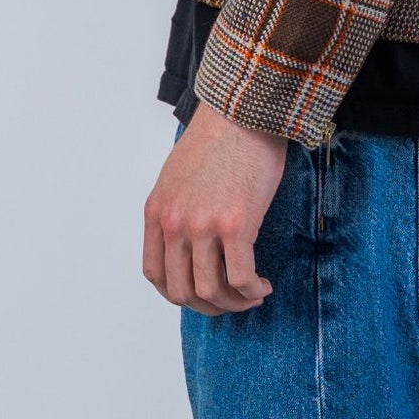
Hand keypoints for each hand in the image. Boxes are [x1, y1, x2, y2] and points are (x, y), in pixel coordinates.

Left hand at [143, 100, 287, 314]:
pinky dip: (251, 291)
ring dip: (233, 304)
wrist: (243, 112)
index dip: (178, 294)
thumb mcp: (178, 176)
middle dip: (208, 306)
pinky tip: (263, 286)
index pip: (155, 273)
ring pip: (211, 291)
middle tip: (230, 302)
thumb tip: (191, 242)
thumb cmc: (218, 139)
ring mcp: (202, 226)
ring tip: (252, 295)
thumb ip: (177, 209)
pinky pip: (240, 278)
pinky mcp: (235, 225)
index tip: (201, 294)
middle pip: (181, 291)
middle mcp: (174, 224)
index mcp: (156, 212)